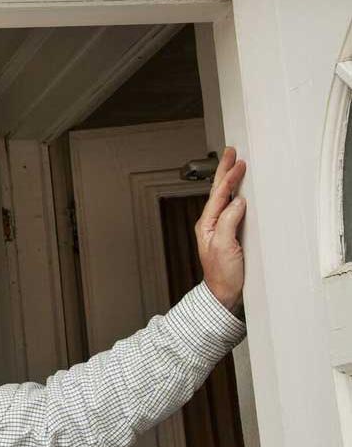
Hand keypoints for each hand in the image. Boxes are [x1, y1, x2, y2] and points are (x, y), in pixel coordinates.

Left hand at [196, 147, 246, 310]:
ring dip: (229, 180)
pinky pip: (230, 208)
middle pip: (218, 192)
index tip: (238, 162)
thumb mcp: (224, 246)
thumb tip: (237, 202)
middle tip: (231, 153)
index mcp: (207, 224)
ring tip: (233, 165)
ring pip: (223, 198)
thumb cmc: (222, 274)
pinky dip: (234, 195)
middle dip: (224, 171)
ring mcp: (218, 228)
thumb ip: (229, 222)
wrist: (224, 294)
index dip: (229, 177)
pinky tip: (239, 191)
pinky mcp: (228, 234)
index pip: (219, 195)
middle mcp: (210, 224)